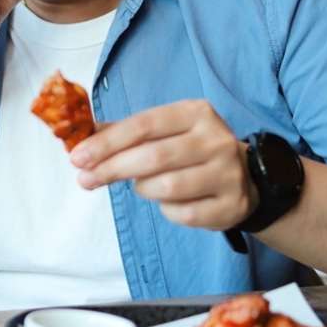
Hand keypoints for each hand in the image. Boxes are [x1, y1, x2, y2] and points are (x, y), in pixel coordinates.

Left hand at [69, 100, 258, 229]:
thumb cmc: (192, 151)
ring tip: (141, 186)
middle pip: (153, 156)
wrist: (248, 178)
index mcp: (196, 113)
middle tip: (85, 179)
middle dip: (112, 169)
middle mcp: (216, 139)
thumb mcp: (165, 131)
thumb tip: (82, 134)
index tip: (78, 157)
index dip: (107, 142)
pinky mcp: (231, 205)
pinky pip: (183, 214)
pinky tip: (168, 201)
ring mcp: (228, 173)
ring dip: (143, 190)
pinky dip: (166, 210)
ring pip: (167, 188)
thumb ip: (126, 131)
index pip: (144, 125)